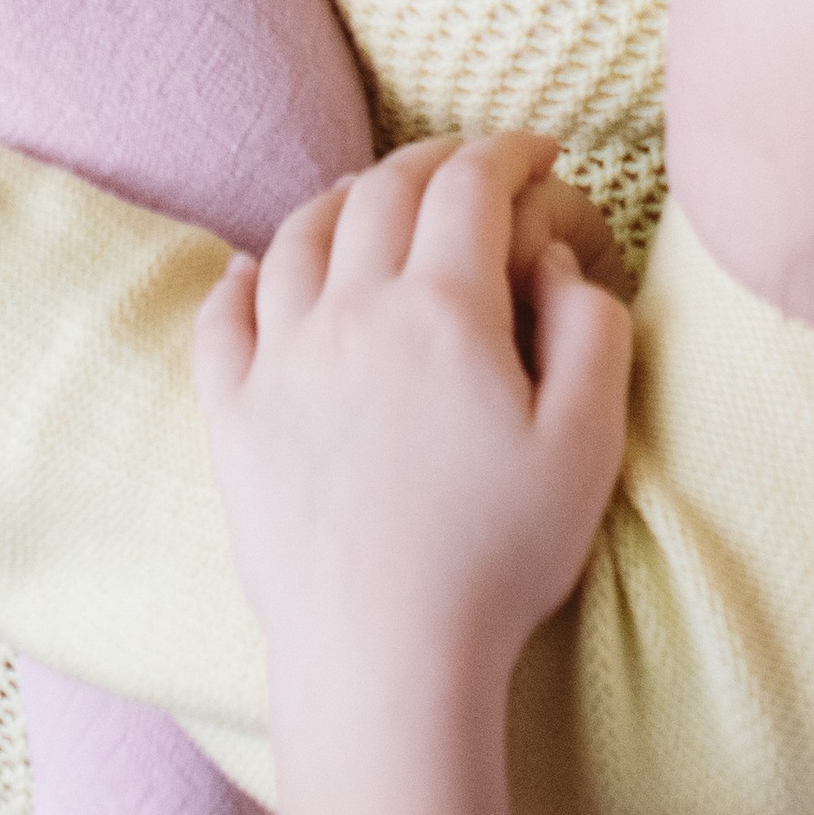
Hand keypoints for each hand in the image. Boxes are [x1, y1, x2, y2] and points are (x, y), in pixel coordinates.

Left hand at [195, 134, 633, 725]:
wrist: (387, 662)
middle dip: (434, 160)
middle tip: (469, 164)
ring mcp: (281, 362)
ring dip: (343, 199)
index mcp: (444, 309)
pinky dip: (241, 277)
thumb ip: (591, 331)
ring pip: (300, 236)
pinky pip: (222, 319)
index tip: (537, 153)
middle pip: (383, 191)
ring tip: (372, 199)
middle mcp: (352, 312)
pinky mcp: (232, 418)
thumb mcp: (587, 444)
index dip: (508, 152)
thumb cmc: (498, 558)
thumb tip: (553, 261)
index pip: (471, 186)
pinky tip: (254, 270)